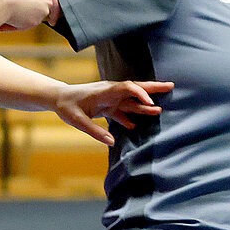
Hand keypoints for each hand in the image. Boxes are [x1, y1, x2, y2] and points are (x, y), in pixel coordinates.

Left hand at [51, 80, 169, 144]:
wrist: (58, 98)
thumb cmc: (67, 107)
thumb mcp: (78, 120)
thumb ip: (95, 131)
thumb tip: (112, 143)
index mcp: (105, 92)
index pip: (127, 87)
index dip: (141, 93)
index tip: (151, 102)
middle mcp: (111, 93)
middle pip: (136, 88)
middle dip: (153, 88)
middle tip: (171, 86)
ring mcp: (110, 99)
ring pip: (131, 101)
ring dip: (145, 105)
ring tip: (160, 110)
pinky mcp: (107, 106)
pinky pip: (122, 111)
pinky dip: (130, 116)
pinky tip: (135, 126)